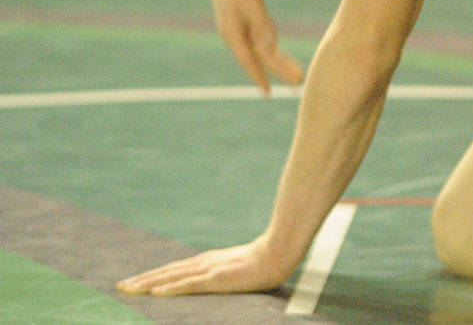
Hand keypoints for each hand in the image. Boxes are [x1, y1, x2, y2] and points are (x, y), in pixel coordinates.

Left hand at [118, 237, 295, 296]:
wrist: (277, 253)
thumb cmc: (263, 261)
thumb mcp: (237, 266)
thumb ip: (223, 271)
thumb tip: (215, 278)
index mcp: (207, 261)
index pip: (174, 269)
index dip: (154, 275)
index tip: (136, 281)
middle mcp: (203, 263)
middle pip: (167, 271)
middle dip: (143, 279)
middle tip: (121, 286)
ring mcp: (208, 270)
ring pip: (172, 277)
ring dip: (149, 283)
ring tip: (129, 289)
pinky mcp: (216, 278)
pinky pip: (188, 285)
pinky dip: (170, 288)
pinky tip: (156, 292)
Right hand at [208, 0, 303, 92]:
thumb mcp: (253, 4)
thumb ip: (262, 26)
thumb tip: (271, 47)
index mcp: (233, 33)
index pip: (249, 61)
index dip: (259, 77)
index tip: (268, 94)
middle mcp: (234, 35)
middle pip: (260, 58)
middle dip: (279, 71)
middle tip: (297, 86)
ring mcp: (238, 28)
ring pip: (261, 50)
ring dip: (278, 61)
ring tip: (297, 73)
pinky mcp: (242, 20)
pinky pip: (259, 40)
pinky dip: (271, 50)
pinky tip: (280, 55)